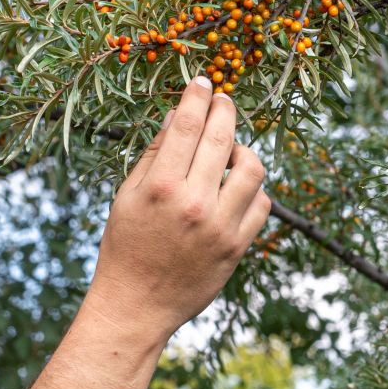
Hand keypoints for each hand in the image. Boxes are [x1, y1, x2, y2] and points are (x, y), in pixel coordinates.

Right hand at [82, 76, 270, 345]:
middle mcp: (194, 203)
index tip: (204, 82)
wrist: (136, 306)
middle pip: (222, 138)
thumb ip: (154, 155)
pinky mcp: (237, 247)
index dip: (198, 96)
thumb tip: (176, 116)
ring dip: (243, 151)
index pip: (187, 125)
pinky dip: (253, 190)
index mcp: (161, 187)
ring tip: (229, 152)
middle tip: (223, 100)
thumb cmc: (125, 248)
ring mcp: (220, 227)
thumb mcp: (127, 198)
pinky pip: (261, 204)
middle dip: (225, 110)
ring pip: (253, 168)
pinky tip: (235, 188)